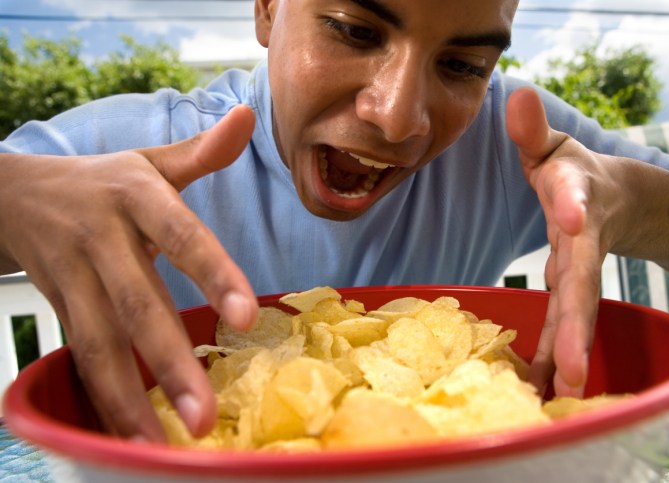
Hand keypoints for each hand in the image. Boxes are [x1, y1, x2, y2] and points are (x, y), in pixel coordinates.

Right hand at [0, 105, 257, 440]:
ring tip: (165, 443)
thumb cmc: (105, 182)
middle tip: (204, 414)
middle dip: (169, 362)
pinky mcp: (57, 306)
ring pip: (100, 342)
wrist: (16, 193)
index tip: (247, 316)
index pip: (182, 235)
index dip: (213, 273)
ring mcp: (73, 276)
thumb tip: (250, 118)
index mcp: (136, 195)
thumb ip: (202, 151)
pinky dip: (105, 398)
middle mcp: (102, 238)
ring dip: (131, 397)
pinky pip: (81, 356)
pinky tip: (132, 435)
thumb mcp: (150, 161)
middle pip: (137, 303)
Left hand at [505, 87, 613, 397]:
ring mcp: (580, 272)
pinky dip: (554, 358)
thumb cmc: (575, 172)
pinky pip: (562, 327)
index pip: (575, 197)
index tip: (573, 217)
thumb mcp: (555, 147)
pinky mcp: (571, 292)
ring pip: (576, 314)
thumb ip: (532, 130)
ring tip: (560, 393)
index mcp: (576, 195)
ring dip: (568, 353)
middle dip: (577, 321)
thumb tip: (516, 91)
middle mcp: (583, 241)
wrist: (621, 202)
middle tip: (570, 364)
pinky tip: (543, 393)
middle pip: (582, 280)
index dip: (573, 204)